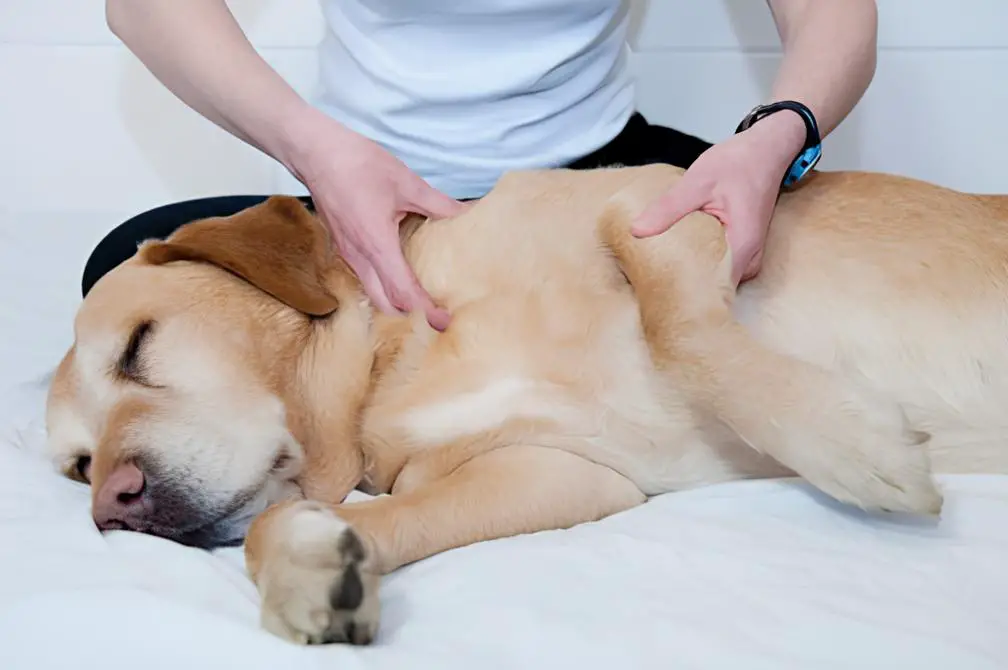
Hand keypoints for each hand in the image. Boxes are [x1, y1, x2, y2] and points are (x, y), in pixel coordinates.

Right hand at [286, 108, 467, 330]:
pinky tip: (399, 277)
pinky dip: (383, 287)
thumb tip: (469, 213)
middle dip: (411, 316)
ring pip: (372, 294)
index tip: (444, 322)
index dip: (425, 311)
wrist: (314, 152)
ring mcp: (348, 254)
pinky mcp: (343, 247)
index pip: (403, 293)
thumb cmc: (357, 164)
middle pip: (386, 304)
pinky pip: (364, 278)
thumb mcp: (406, 182)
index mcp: (377, 245)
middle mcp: (359, 257)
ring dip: (396, 304)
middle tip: (437, 317)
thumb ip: (439, 204)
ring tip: (421, 302)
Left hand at [632, 112, 805, 284]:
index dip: (683, 292)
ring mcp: (747, 256)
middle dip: (682, 285)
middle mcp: (749, 259)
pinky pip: (717, 264)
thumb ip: (668, 208)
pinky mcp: (740, 250)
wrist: (766, 150)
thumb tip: (637, 231)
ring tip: (658, 269)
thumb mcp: (697, 182)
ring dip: (689, 272)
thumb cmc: (739, 163)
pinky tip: (677, 255)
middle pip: (711, 287)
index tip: (656, 291)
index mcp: (742, 247)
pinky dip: (698, 260)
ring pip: (714, 277)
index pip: (711, 289)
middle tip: (649, 280)